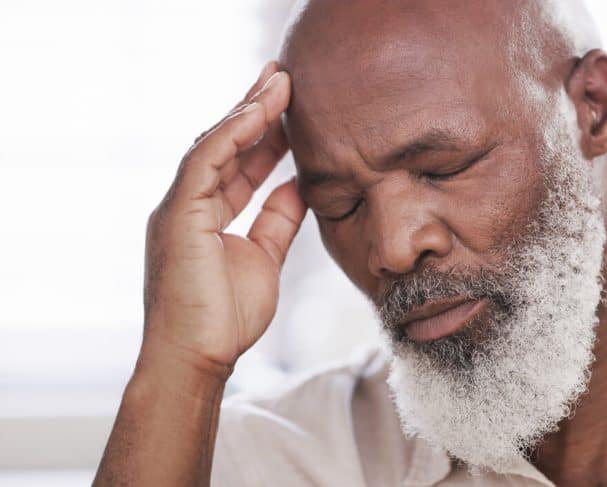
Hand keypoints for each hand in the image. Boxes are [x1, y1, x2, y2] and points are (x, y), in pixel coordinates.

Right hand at [142, 62, 305, 373]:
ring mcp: (178, 208)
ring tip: (278, 84)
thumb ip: (277, 220)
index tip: (293, 108)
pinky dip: (231, 135)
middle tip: (283, 77)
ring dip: (247, 112)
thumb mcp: (264, 257)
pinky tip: (257, 113)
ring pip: (213, 145)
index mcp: (205, 215)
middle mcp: (188, 205)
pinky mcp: (176, 216)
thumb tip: (299, 186)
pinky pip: (204, 162)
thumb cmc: (225, 318)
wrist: (198, 359)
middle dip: (254, 110)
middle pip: (224, 145)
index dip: (264, 134)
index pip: (237, 162)